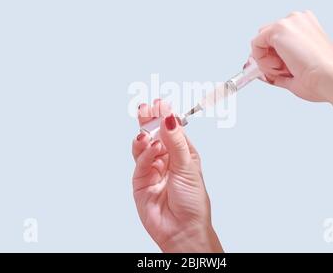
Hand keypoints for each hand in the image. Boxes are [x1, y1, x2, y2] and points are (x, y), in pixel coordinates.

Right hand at [132, 100, 222, 252]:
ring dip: (144, 137)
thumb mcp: (187, 165)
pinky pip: (139, 162)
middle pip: (154, 134)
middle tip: (145, 108)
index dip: (165, 115)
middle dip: (149, 120)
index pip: (171, 129)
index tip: (160, 103)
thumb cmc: (192, 201)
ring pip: (143, 146)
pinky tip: (150, 150)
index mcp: (182, 153)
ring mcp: (152, 169)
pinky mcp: (140, 180)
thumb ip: (175, 141)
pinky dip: (143, 154)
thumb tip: (169, 118)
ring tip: (147, 132)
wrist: (182, 229)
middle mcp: (166, 159)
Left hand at [248, 10, 332, 101]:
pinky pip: (255, 44)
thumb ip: (276, 69)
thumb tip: (260, 73)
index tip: (281, 71)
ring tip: (285, 70)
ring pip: (260, 41)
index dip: (273, 58)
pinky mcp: (279, 28)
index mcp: (306, 26)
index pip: (276, 38)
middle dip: (268, 58)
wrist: (332, 79)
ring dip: (266, 60)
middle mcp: (298, 19)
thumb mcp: (295, 71)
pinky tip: (279, 66)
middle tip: (283, 71)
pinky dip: (261, 60)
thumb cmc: (321, 79)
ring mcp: (289, 22)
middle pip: (266, 37)